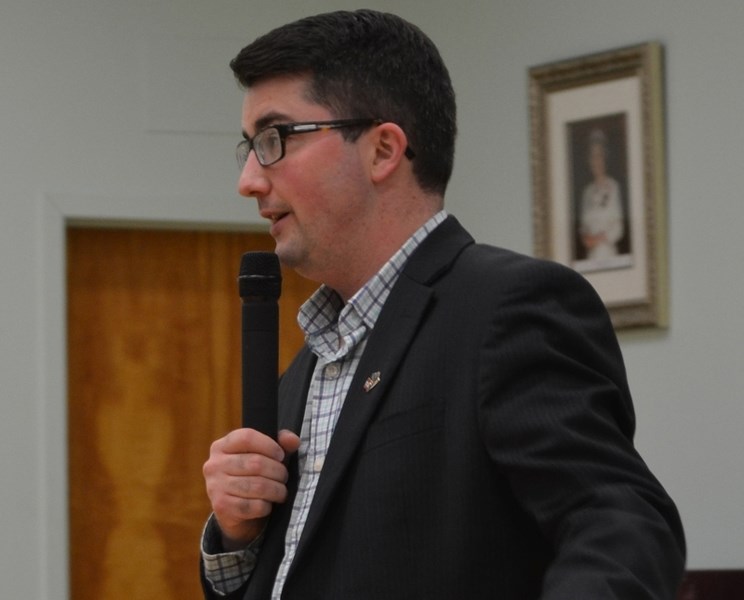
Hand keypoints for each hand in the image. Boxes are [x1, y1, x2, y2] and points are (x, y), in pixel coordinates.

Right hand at [203, 428, 300, 549]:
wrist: (234, 512)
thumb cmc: (252, 477)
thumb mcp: (265, 456)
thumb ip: (280, 444)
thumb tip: (293, 440)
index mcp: (222, 446)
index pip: (247, 437)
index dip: (269, 445)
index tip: (281, 455)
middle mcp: (214, 464)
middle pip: (256, 463)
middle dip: (277, 471)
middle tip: (284, 477)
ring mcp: (215, 486)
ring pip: (257, 486)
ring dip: (276, 490)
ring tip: (281, 491)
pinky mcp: (221, 506)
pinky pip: (252, 505)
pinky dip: (266, 506)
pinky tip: (268, 504)